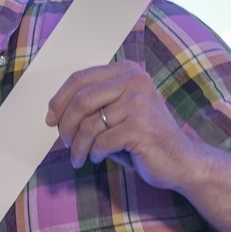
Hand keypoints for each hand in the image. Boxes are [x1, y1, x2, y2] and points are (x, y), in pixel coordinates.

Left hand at [44, 60, 199, 190]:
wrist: (181, 160)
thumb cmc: (142, 137)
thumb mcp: (116, 113)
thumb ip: (91, 105)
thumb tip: (53, 113)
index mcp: (126, 71)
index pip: (79, 79)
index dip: (59, 100)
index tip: (50, 119)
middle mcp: (135, 81)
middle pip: (80, 100)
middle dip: (66, 125)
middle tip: (65, 143)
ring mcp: (139, 102)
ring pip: (88, 124)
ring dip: (78, 145)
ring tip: (79, 156)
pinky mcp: (140, 127)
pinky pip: (101, 141)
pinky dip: (94, 153)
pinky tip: (98, 157)